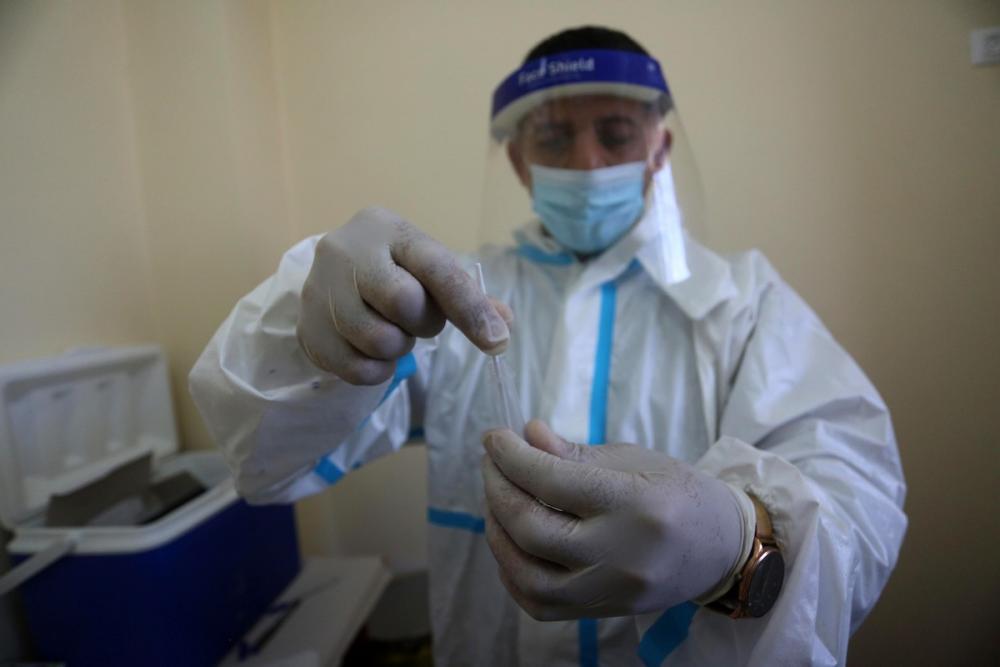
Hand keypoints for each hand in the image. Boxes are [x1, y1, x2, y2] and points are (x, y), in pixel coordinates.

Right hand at [298, 207, 511, 383]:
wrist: (330, 278)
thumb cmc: (391, 271)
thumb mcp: (427, 270)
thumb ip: (466, 296)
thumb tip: (503, 327)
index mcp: (386, 227)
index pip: (435, 267)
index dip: (469, 307)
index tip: (496, 341)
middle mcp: (346, 250)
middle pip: (403, 301)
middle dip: (422, 322)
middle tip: (416, 319)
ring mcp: (320, 289)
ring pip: (378, 339)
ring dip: (397, 346)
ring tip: (391, 330)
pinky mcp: (307, 328)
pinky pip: (356, 368)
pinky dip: (376, 369)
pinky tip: (372, 351)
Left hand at [481, 420, 746, 619]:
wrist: (719, 546)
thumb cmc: (674, 491)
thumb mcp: (631, 459)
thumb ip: (573, 453)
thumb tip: (523, 435)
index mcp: (635, 503)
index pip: (553, 481)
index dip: (512, 457)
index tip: (494, 437)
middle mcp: (623, 553)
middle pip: (534, 529)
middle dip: (498, 491)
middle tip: (491, 465)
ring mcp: (613, 590)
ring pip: (529, 576)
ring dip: (498, 535)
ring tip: (496, 502)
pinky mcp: (605, 612)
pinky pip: (541, 604)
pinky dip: (513, 573)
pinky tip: (509, 542)